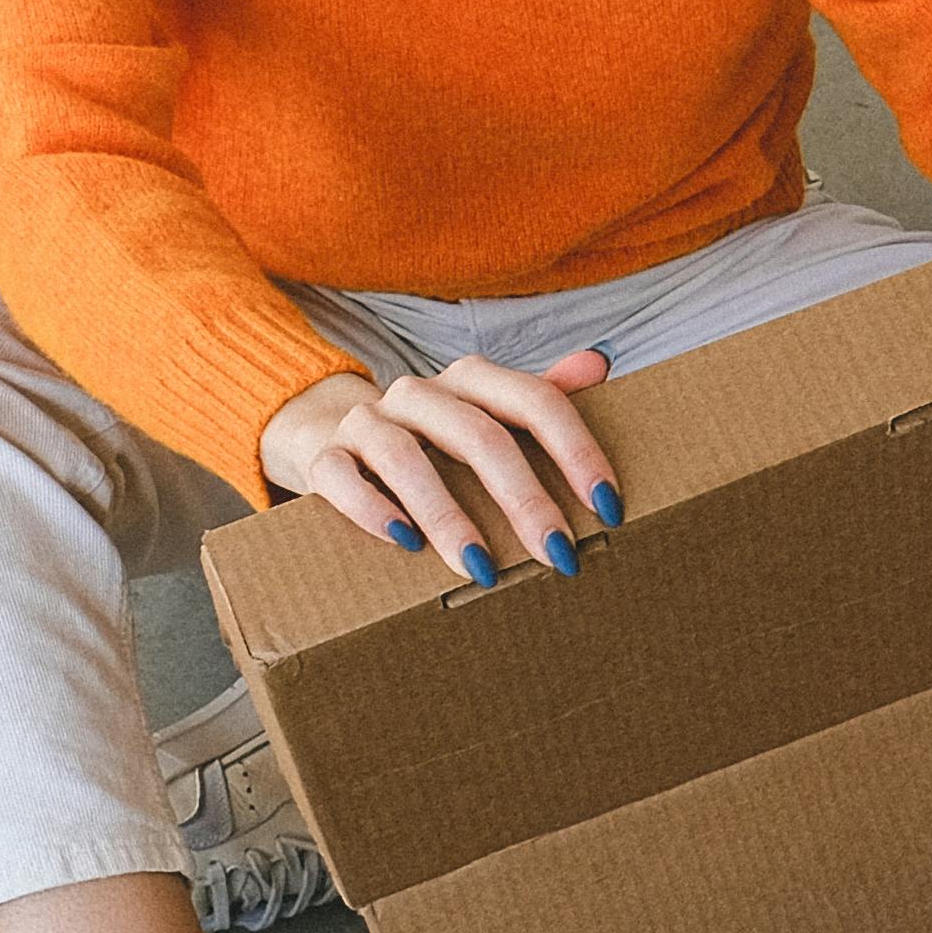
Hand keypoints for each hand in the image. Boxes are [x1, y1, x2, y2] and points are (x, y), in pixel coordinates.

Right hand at [267, 347, 615, 587]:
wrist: (329, 435)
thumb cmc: (431, 439)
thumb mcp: (487, 414)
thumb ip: (541, 396)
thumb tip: (599, 364)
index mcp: (470, 379)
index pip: (534, 401)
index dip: (576, 451)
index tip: (608, 507)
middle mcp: (418, 393)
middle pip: (479, 436)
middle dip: (524, 499)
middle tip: (558, 554)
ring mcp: (366, 423)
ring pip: (407, 460)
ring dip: (449, 518)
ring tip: (483, 568)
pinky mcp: (323, 458)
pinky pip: (341, 479)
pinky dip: (372, 510)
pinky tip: (405, 544)